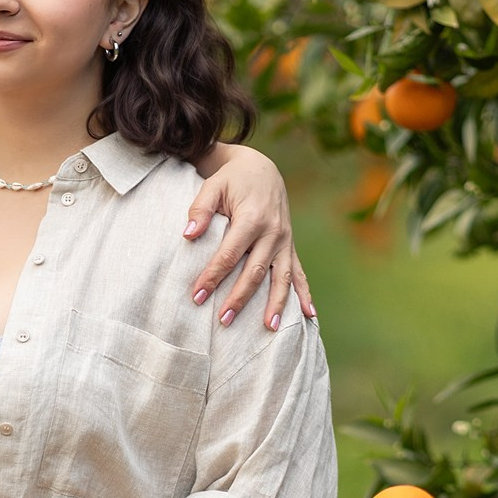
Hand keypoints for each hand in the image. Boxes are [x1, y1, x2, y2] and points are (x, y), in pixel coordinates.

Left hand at [183, 144, 315, 330]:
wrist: (261, 169)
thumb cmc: (232, 179)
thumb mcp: (213, 186)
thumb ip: (200, 209)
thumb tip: (188, 234)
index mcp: (252, 218)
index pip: (230, 255)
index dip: (213, 276)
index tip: (197, 296)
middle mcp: (273, 232)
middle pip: (255, 272)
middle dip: (239, 298)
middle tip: (223, 321)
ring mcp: (285, 240)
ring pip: (281, 277)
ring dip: (276, 303)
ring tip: (268, 328)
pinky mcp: (290, 245)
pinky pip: (298, 272)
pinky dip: (304, 293)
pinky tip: (309, 315)